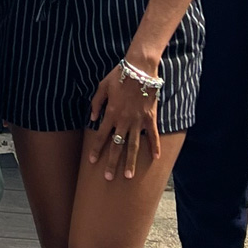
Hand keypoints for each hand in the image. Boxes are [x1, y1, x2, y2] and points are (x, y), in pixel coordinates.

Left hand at [86, 65, 160, 179]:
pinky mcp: (150, 118)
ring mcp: (138, 121)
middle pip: (117, 146)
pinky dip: (155, 147)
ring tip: (129, 176)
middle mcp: (124, 121)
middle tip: (108, 178)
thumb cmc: (119, 76)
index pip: (101, 136)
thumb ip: (96, 103)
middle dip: (112, 163)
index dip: (96, 150)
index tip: (92, 162)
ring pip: (134, 145)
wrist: (140, 69)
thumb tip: (92, 118)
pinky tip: (155, 158)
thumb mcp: (102, 87)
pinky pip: (153, 135)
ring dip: (131, 161)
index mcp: (111, 114)